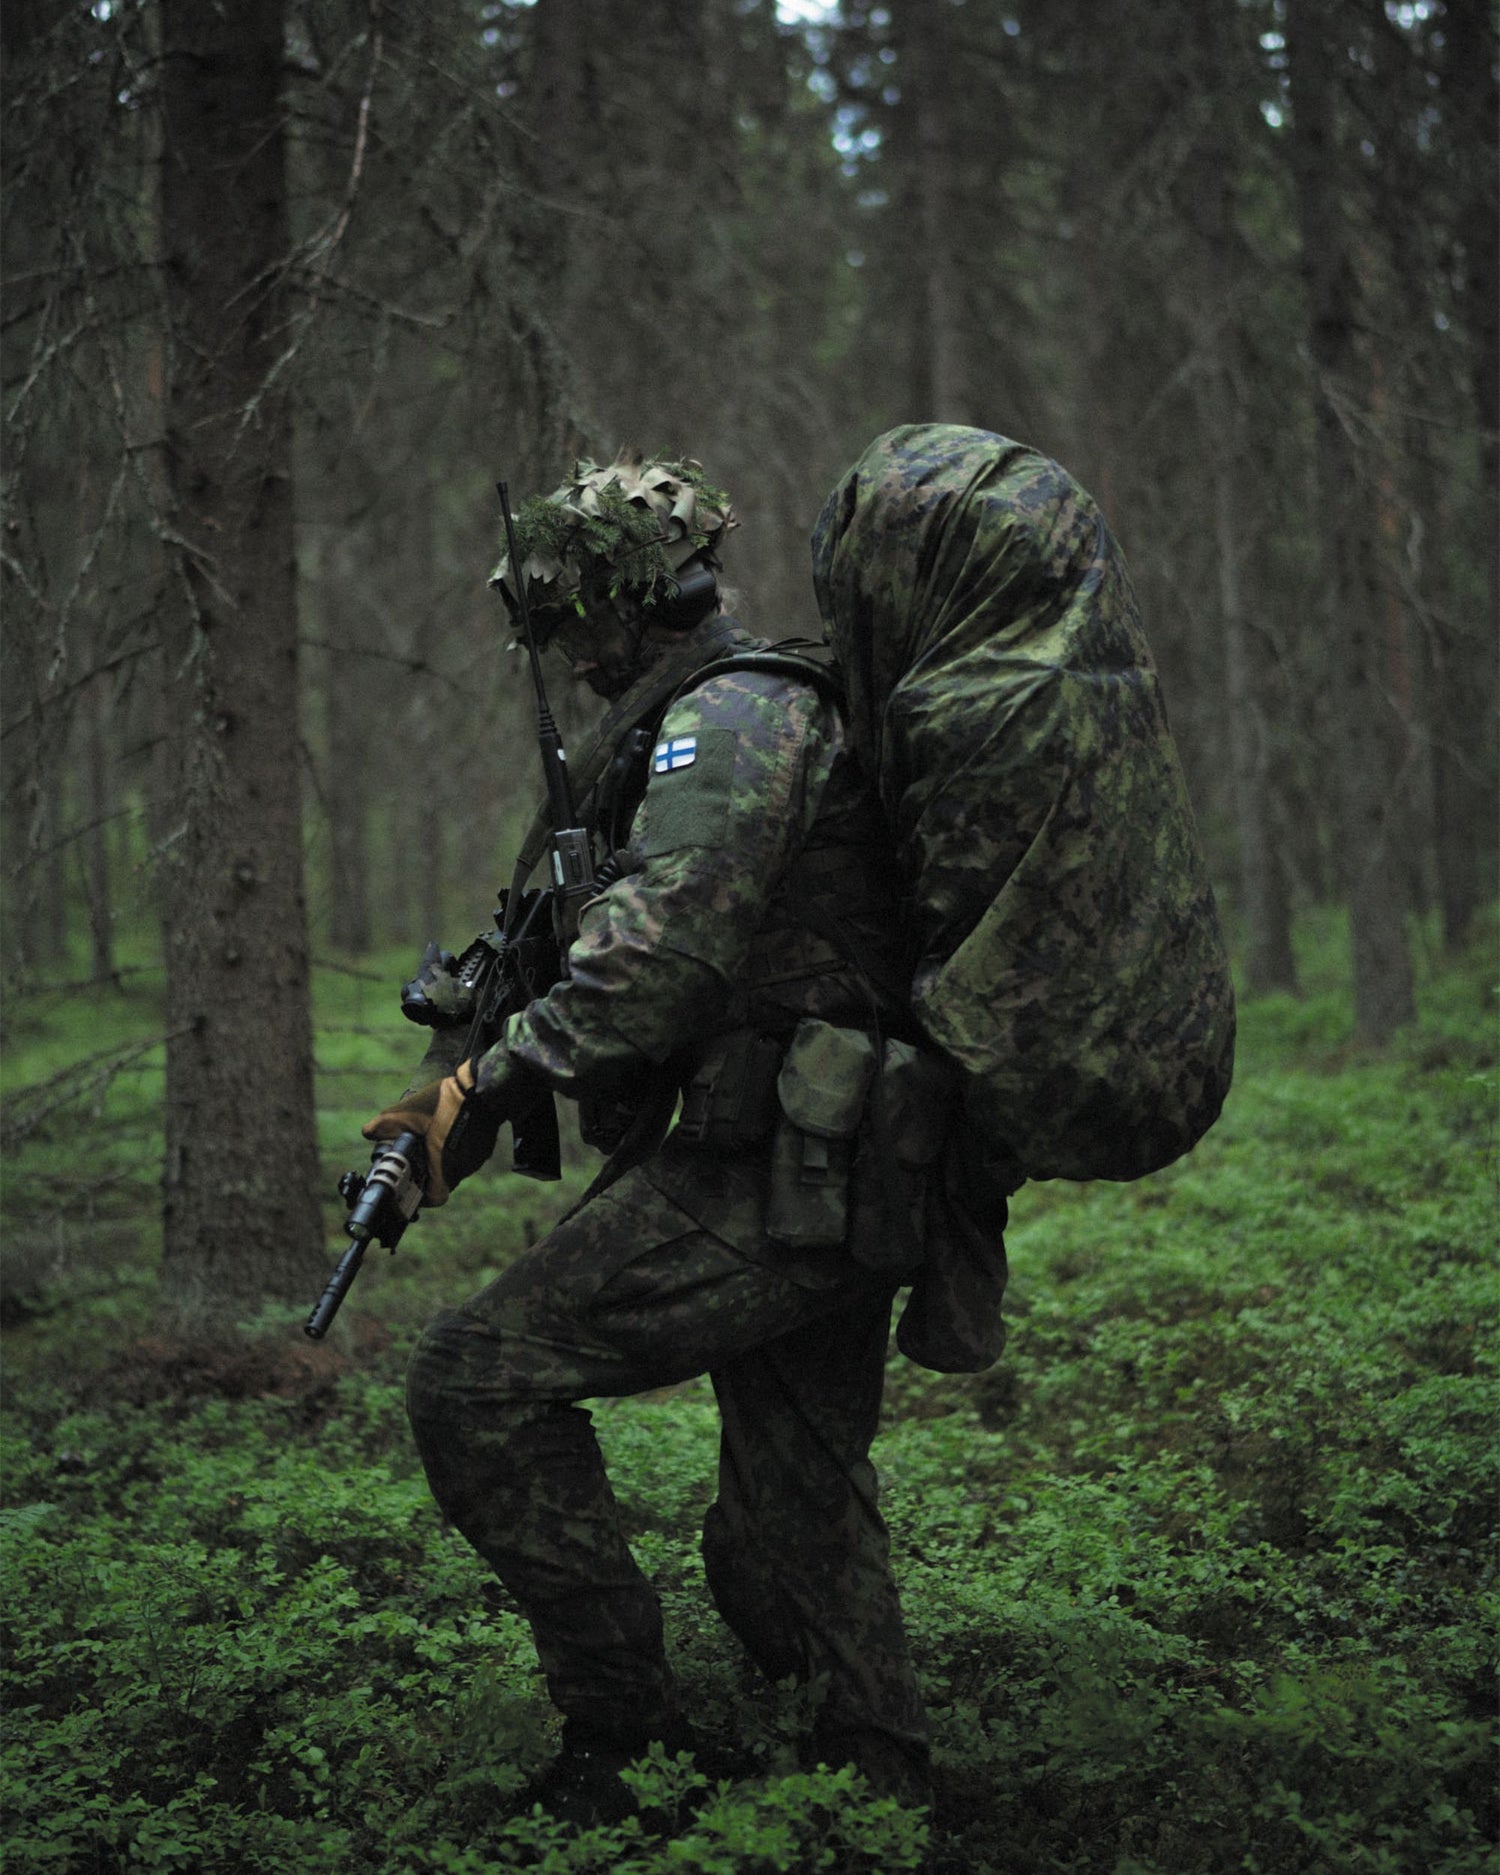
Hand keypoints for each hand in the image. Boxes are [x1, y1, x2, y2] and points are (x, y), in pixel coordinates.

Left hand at [363, 1060, 504, 1207]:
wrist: (483, 1086)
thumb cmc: (445, 1101)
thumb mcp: (409, 1111)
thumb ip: (385, 1125)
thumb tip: (369, 1133)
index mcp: (444, 1167)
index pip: (433, 1197)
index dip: (421, 1194)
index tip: (412, 1183)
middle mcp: (464, 1168)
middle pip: (444, 1181)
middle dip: (430, 1170)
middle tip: (420, 1153)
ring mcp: (479, 1158)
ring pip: (456, 1167)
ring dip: (444, 1157)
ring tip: (435, 1137)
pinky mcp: (487, 1147)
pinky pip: (469, 1154)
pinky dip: (459, 1146)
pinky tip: (452, 1128)